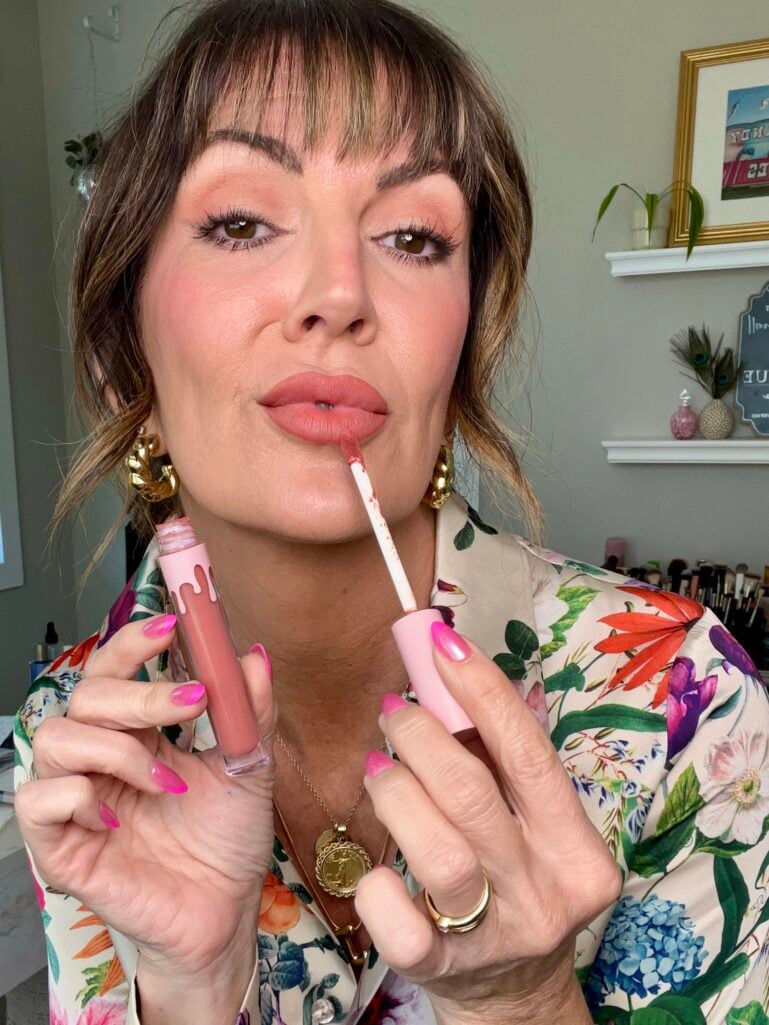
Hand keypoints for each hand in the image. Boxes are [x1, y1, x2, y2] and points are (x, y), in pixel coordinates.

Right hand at [15, 614, 275, 976]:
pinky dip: (79, 796)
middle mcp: (102, 759)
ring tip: (165, 779)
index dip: (132, 642)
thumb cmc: (228, 842)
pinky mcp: (61, 846)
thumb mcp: (249, 769)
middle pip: (87, 696)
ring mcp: (78, 801)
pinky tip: (118, 817)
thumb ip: (250, 713)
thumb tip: (254, 655)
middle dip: (140, 692)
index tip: (171, 622)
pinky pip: (38, 800)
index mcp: (139, 734)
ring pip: (55, 737)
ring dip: (117, 748)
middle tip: (192, 703)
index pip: (115, 672)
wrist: (225, 914)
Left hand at [355, 623, 620, 1020]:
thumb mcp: (527, 821)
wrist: (513, 988)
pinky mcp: (445, 969)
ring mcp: (498, 935)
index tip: (441, 643)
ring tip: (378, 767)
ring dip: (397, 794)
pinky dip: (378, 887)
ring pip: (440, 853)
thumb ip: (497, 758)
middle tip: (394, 711)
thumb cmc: (515, 876)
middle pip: (474, 796)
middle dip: (422, 736)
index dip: (482, 690)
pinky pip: (402, 927)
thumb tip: (445, 671)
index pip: (528, 752)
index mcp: (576, 846)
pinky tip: (376, 865)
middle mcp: (546, 891)